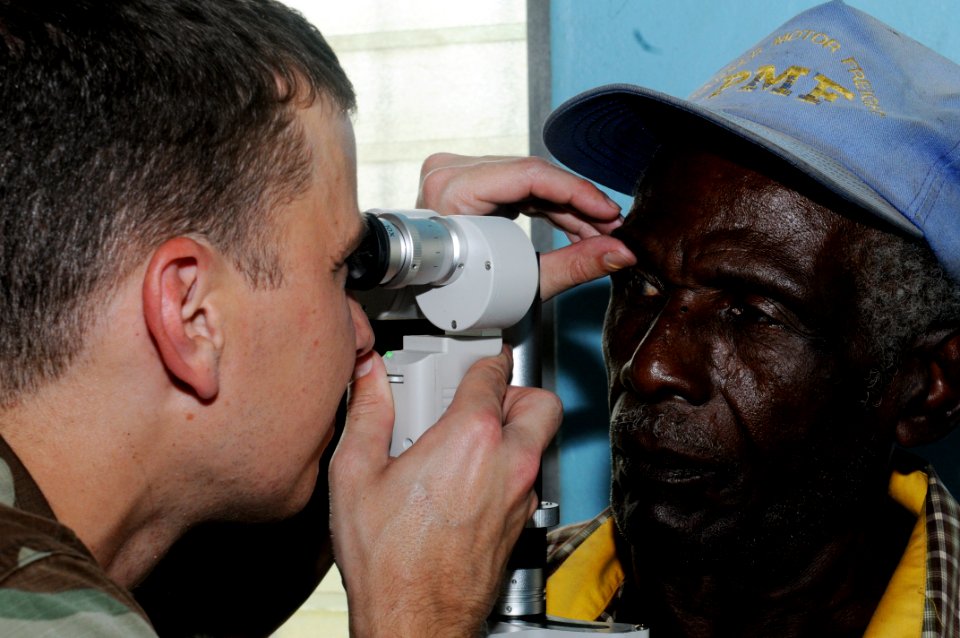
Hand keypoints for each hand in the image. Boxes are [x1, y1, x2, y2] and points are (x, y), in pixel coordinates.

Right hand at [329, 349, 560, 636]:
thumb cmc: (389, 560)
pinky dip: (505, 469)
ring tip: (464, 441)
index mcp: (471, 438)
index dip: (480, 358)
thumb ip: (367, 412)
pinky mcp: (520, 523)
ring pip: (536, 443)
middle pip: (541, 402)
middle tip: (482, 396)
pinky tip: (465, 481)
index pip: (493, 373)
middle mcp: (507, 463)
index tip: (471, 360)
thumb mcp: (356, 474)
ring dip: (511, 432)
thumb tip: (368, 378)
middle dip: (517, 390)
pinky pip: (525, 479)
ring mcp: (519, 496)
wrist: (414, 620)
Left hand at [417, 153, 635, 299]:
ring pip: (532, 181)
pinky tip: (577, 225)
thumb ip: (572, 266)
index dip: (577, 192)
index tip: (608, 212)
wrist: (420, 297)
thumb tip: (619, 253)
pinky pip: (520, 187)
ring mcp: (458, 174)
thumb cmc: (453, 294)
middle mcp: (451, 173)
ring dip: (569, 208)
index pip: (529, 175)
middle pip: (534, 177)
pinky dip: (550, 207)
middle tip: (613, 229)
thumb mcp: (518, 284)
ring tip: (599, 233)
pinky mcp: (469, 182)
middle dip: (580, 205)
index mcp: (452, 190)